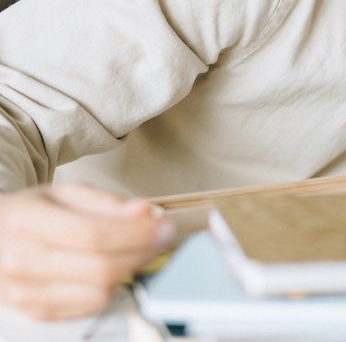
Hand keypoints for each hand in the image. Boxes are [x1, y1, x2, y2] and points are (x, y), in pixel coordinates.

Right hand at [0, 182, 174, 319]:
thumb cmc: (35, 213)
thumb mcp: (68, 193)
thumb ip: (108, 203)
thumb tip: (146, 213)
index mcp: (28, 221)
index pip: (92, 234)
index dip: (136, 233)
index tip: (164, 226)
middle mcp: (22, 260)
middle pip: (99, 267)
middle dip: (143, 252)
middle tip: (164, 238)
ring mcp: (26, 291)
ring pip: (99, 291)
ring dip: (129, 270)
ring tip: (137, 250)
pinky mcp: (37, 311)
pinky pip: (90, 306)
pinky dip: (112, 287)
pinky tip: (113, 268)